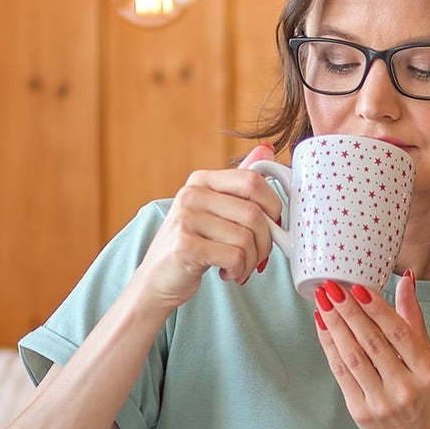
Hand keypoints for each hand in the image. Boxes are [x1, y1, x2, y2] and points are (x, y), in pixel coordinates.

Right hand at [134, 143, 285, 309]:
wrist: (157, 279)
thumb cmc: (191, 246)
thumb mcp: (213, 212)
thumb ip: (238, 186)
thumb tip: (266, 148)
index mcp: (201, 181)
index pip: (252, 180)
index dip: (273, 206)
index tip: (271, 226)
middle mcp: (191, 195)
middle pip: (253, 213)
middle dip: (265, 242)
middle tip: (258, 256)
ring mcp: (185, 219)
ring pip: (246, 238)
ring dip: (251, 260)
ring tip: (240, 267)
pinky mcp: (185, 246)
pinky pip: (234, 256)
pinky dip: (238, 270)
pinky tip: (228, 273)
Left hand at [312, 270, 429, 428]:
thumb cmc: (427, 398)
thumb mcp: (429, 360)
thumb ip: (413, 321)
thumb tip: (406, 281)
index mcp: (428, 371)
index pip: (398, 333)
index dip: (376, 309)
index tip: (357, 287)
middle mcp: (405, 387)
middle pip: (371, 343)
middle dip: (348, 312)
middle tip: (331, 288)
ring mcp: (381, 402)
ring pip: (353, 358)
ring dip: (334, 327)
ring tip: (321, 303)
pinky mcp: (361, 412)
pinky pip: (341, 374)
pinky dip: (330, 349)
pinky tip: (323, 328)